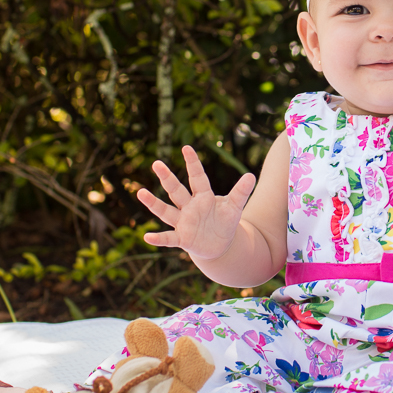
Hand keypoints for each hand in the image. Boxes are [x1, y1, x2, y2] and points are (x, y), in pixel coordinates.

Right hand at [136, 146, 255, 260]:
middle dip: (167, 178)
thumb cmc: (225, 222)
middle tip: (156, 163)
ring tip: (141, 192)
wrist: (221, 245)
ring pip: (166, 211)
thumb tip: (251, 176)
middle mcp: (189, 207)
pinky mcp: (182, 239)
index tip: (186, 147)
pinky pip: (168, 238)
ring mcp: (184, 222)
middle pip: (176, 190)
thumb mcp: (235, 207)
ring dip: (154, 203)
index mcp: (203, 196)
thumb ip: (241, 192)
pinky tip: (147, 237)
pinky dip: (158, 238)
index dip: (193, 163)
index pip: (197, 177)